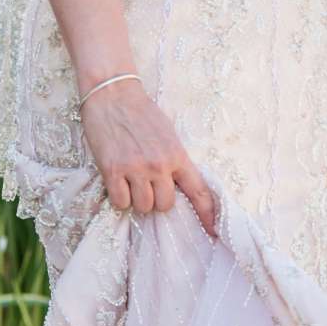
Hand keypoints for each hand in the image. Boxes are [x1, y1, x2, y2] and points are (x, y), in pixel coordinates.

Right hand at [80, 77, 218, 237]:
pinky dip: (119, 197)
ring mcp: (136, 169)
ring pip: (143, 207)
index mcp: (178, 155)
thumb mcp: (168, 134)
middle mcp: (160, 165)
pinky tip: (117, 182)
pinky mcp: (113, 171)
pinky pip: (121, 202)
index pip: (199, 191)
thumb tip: (177, 185)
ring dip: (137, 200)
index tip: (213, 232)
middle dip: (157, 201)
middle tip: (148, 185)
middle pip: (166, 205)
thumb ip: (174, 159)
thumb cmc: (141, 112)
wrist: (113, 93)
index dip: (207, 215)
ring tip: (131, 182)